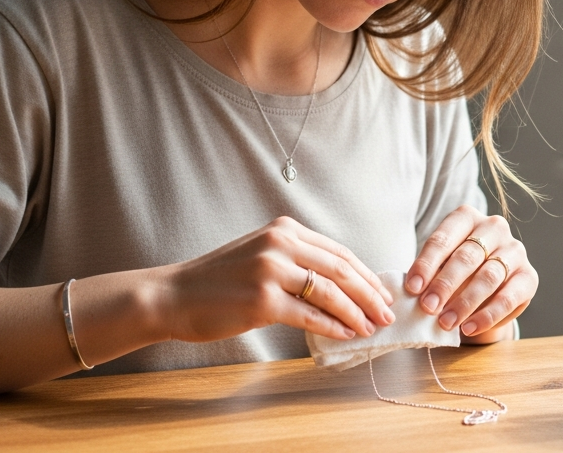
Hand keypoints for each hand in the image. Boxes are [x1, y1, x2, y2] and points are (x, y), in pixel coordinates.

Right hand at [161, 216, 394, 342]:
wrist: (174, 296)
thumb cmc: (219, 281)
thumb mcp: (261, 254)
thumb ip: (297, 261)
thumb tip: (341, 286)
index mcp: (285, 229)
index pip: (339, 252)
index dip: (367, 274)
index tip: (383, 293)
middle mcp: (280, 244)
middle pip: (341, 270)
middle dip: (370, 294)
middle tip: (388, 313)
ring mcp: (270, 271)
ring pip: (330, 293)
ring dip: (356, 313)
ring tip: (372, 327)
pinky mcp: (262, 300)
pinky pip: (309, 315)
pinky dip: (333, 326)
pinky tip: (347, 334)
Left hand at [406, 205, 537, 342]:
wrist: (488, 289)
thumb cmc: (457, 272)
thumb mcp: (440, 266)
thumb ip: (430, 274)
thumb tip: (414, 292)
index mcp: (466, 217)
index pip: (443, 238)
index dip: (426, 264)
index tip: (412, 288)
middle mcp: (494, 228)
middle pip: (467, 256)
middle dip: (445, 284)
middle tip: (428, 308)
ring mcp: (515, 250)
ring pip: (488, 277)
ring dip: (464, 303)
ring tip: (445, 322)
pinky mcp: (529, 277)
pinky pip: (508, 298)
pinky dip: (487, 315)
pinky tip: (469, 328)